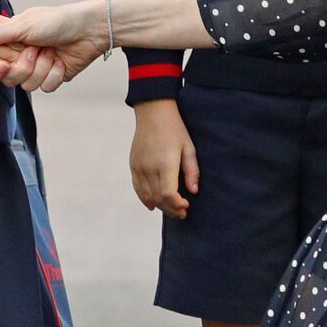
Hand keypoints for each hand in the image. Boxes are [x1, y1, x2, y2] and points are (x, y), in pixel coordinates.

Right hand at [0, 0, 107, 90]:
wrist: (89, 29)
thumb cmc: (56, 20)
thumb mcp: (22, 26)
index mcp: (14, 43)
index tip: (1, 66)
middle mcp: (25, 56)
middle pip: (11, 79)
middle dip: (25, 67)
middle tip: (37, 49)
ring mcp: (41, 67)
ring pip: (29, 86)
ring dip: (42, 69)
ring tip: (52, 52)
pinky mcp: (55, 76)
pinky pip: (47, 88)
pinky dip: (54, 75)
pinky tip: (61, 61)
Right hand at [129, 99, 198, 217]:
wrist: (153, 113)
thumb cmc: (175, 129)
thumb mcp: (188, 148)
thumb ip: (192, 171)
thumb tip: (194, 191)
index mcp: (165, 163)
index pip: (168, 194)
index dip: (177, 204)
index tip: (187, 206)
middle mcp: (149, 167)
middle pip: (158, 198)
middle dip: (170, 209)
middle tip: (182, 213)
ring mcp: (139, 167)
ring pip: (147, 196)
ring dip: (159, 206)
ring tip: (171, 209)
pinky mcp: (133, 165)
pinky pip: (137, 188)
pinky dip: (145, 199)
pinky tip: (152, 205)